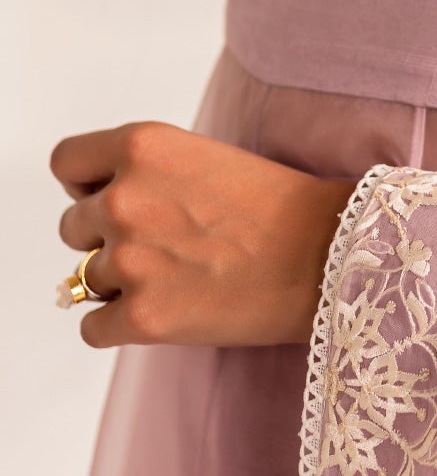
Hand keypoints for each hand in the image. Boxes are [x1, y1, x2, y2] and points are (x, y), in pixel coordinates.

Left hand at [51, 120, 356, 348]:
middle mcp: (124, 198)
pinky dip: (121, 327)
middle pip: (74, 227)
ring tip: (179, 280)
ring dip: (122, 283)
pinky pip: (93, 329)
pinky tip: (167, 314)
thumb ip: (147, 174)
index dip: (87, 184)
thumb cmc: (281, 208)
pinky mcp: (143, 318)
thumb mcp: (205, 157)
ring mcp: (130, 259)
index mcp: (143, 146)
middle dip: (109, 239)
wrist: (330, 256)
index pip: (67, 163)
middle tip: (166, 248)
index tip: (111, 199)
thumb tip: (99, 209)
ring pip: (85, 280)